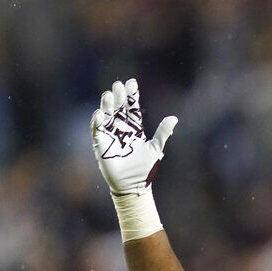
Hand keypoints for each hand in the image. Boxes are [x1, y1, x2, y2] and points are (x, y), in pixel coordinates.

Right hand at [91, 78, 177, 194]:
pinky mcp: (101, 144)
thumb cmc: (145, 169)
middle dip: (119, 96)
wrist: (134, 185)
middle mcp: (121, 129)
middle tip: (118, 85)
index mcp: (135, 128)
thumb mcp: (156, 149)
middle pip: (119, 108)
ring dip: (107, 105)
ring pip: (107, 115)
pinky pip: (97, 130)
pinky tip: (100, 114)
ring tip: (109, 95)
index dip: (131, 95)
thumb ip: (163, 133)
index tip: (132, 83)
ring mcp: (110, 135)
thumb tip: (174, 118)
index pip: (132, 107)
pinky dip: (97, 121)